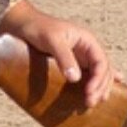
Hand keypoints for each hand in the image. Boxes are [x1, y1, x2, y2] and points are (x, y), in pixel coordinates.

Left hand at [0, 0, 118, 108]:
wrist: (23, 24)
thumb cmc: (38, 28)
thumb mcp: (52, 41)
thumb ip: (64, 58)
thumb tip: (75, 78)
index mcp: (88, 40)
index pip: (101, 62)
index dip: (99, 78)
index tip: (89, 92)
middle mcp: (88, 48)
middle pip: (103, 69)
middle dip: (100, 87)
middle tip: (90, 103)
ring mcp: (81, 56)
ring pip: (98, 73)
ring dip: (99, 87)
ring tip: (94, 102)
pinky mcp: (72, 62)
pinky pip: (89, 73)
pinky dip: (97, 82)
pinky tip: (103, 91)